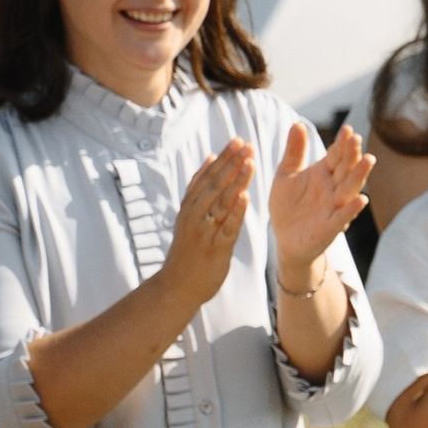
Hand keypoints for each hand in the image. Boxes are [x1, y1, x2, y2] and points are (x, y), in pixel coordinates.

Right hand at [164, 141, 254, 312]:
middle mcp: (194, 216)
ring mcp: (203, 232)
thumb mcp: (190, 217)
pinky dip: (235, 212)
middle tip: (246, 144)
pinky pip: (227, 228)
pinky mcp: (215, 249)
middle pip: (214, 184)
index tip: (237, 140)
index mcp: (189, 207)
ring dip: (236, 181)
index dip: (222, 158)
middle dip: (231, 163)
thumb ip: (200, 191)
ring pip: (221, 202)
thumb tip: (211, 159)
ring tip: (249, 162)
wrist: (177, 287)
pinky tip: (246, 198)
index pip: (207, 176)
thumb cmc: (188, 251)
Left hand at [270, 119, 368, 290]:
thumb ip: (294, 152)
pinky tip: (361, 200)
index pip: (336, 155)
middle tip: (356, 138)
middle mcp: (333, 188)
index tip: (347, 129)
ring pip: (349, 189)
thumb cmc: (287, 206)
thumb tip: (298, 123)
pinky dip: (352, 209)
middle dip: (352, 154)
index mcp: (323, 173)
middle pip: (346, 168)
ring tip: (368, 160)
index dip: (342, 143)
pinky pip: (343, 216)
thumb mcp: (285, 175)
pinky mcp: (331, 226)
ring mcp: (334, 206)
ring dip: (359, 175)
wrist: (285, 239)